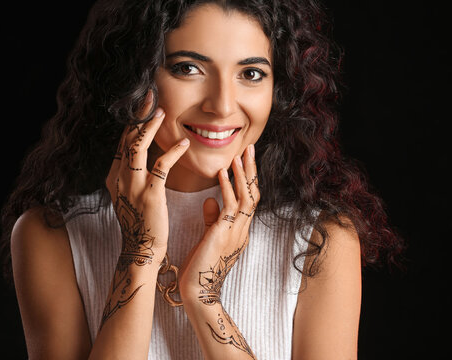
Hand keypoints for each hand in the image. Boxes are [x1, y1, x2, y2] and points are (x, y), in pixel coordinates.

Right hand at [105, 92, 189, 267]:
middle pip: (126, 138)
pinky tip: (184, 144)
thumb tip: (142, 155)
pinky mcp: (149, 195)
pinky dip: (172, 152)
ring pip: (137, 147)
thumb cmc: (142, 221)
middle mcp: (119, 178)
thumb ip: (133, 174)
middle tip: (150, 96)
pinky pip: (160, 167)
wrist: (141, 249)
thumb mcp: (130, 194)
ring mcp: (132, 186)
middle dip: (138, 116)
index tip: (143, 105)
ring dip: (149, 127)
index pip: (122, 142)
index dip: (132, 122)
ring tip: (162, 112)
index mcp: (114, 176)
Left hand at [178, 144, 258, 306]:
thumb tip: (210, 199)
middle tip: (250, 148)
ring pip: (247, 197)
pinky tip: (222, 172)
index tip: (245, 159)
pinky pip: (230, 206)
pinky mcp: (224, 234)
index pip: (249, 199)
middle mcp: (242, 230)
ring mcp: (236, 232)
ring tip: (240, 154)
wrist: (197, 291)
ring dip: (243, 174)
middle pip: (254, 194)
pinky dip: (227, 186)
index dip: (248, 178)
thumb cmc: (200, 267)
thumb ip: (212, 218)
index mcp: (240, 231)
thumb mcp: (208, 237)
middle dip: (252, 170)